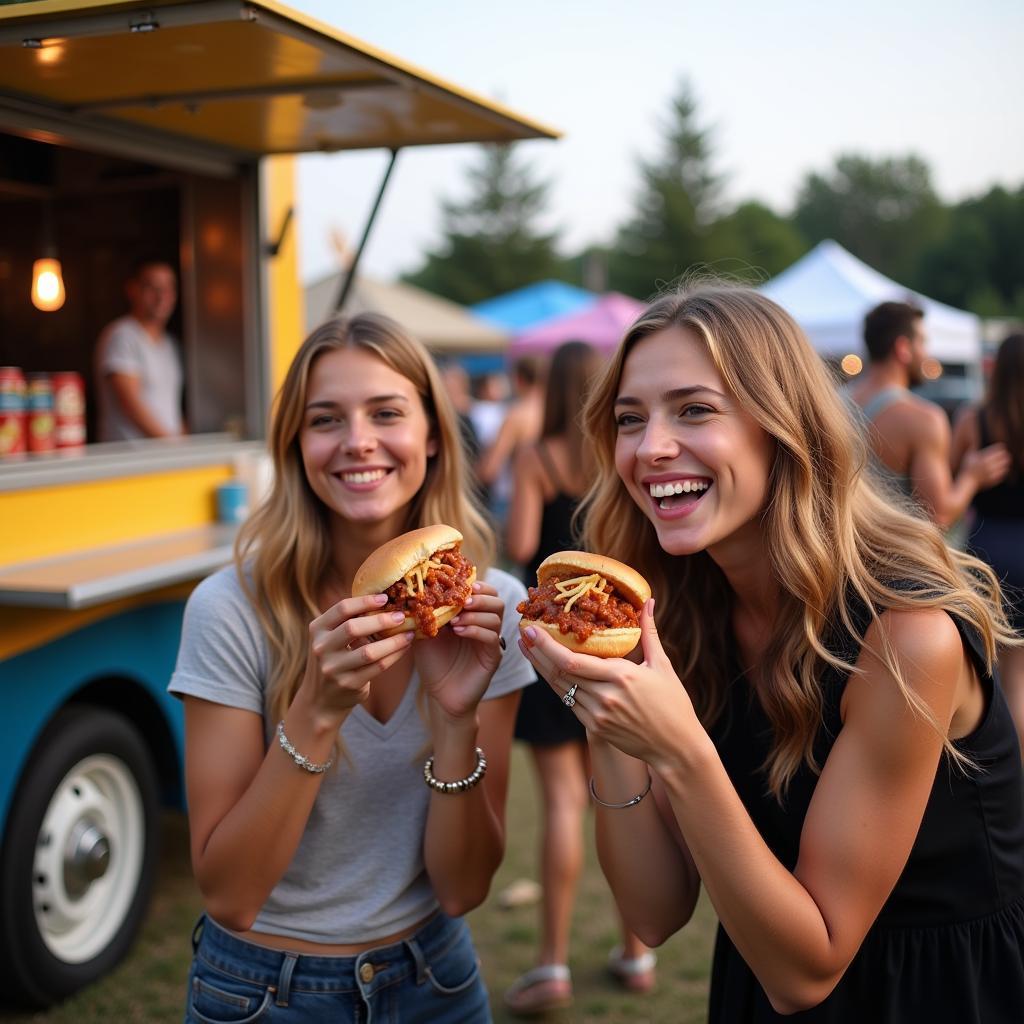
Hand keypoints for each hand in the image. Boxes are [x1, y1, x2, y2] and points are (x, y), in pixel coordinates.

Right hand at [300, 594, 414, 724]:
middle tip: (401, 616)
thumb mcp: (331, 638)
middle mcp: (321, 648)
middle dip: (381, 620)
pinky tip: (404, 648)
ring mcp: (333, 668)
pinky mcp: (348, 684)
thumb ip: (348, 621)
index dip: (365, 601)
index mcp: (317, 629)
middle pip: (353, 628)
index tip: (385, 598)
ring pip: (369, 651)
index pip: (341, 609)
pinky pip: (378, 667)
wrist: (320, 700)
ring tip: (409, 633)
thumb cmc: (334, 659)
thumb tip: (384, 600)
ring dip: (393, 640)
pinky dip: (394, 655)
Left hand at [414, 581, 504, 721]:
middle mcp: (485, 626)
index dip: (476, 585)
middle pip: (497, 601)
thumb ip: (427, 613)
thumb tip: (419, 590)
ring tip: (455, 620)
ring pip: (496, 617)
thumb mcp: (425, 633)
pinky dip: (476, 630)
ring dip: (475, 614)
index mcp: (472, 615)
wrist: (439, 694)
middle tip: (462, 601)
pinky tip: (459, 631)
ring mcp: (490, 641)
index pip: (484, 592)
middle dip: (480, 597)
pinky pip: (492, 637)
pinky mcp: (493, 657)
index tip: (460, 585)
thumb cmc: (433, 663)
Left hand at [518, 599, 701, 768]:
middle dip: (537, 653)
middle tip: (522, 634)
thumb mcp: (662, 665)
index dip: (548, 647)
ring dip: (542, 669)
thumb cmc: (673, 704)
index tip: (532, 630)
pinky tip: (547, 672)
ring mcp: (598, 715)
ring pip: (561, 689)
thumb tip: (648, 602)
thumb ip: (649, 632)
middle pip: (560, 673)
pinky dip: (557, 686)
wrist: (676, 748)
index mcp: (621, 676)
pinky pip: (569, 703)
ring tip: (526, 649)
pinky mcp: (596, 728)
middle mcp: (605, 696)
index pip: (573, 661)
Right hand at [964, 442, 1010, 489]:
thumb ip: (973, 447)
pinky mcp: (992, 480)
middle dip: (1005, 455)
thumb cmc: (967, 467)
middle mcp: (986, 466)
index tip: (1002, 446)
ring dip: (1005, 463)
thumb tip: (972, 438)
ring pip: (1003, 466)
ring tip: (1006, 461)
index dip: (1000, 448)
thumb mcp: (968, 456)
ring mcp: (990, 474)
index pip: (996, 450)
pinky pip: (1002, 474)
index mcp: (982, 459)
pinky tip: (1003, 469)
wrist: (967, 482)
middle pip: (1002, 458)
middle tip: (1006, 454)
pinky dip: (1003, 471)